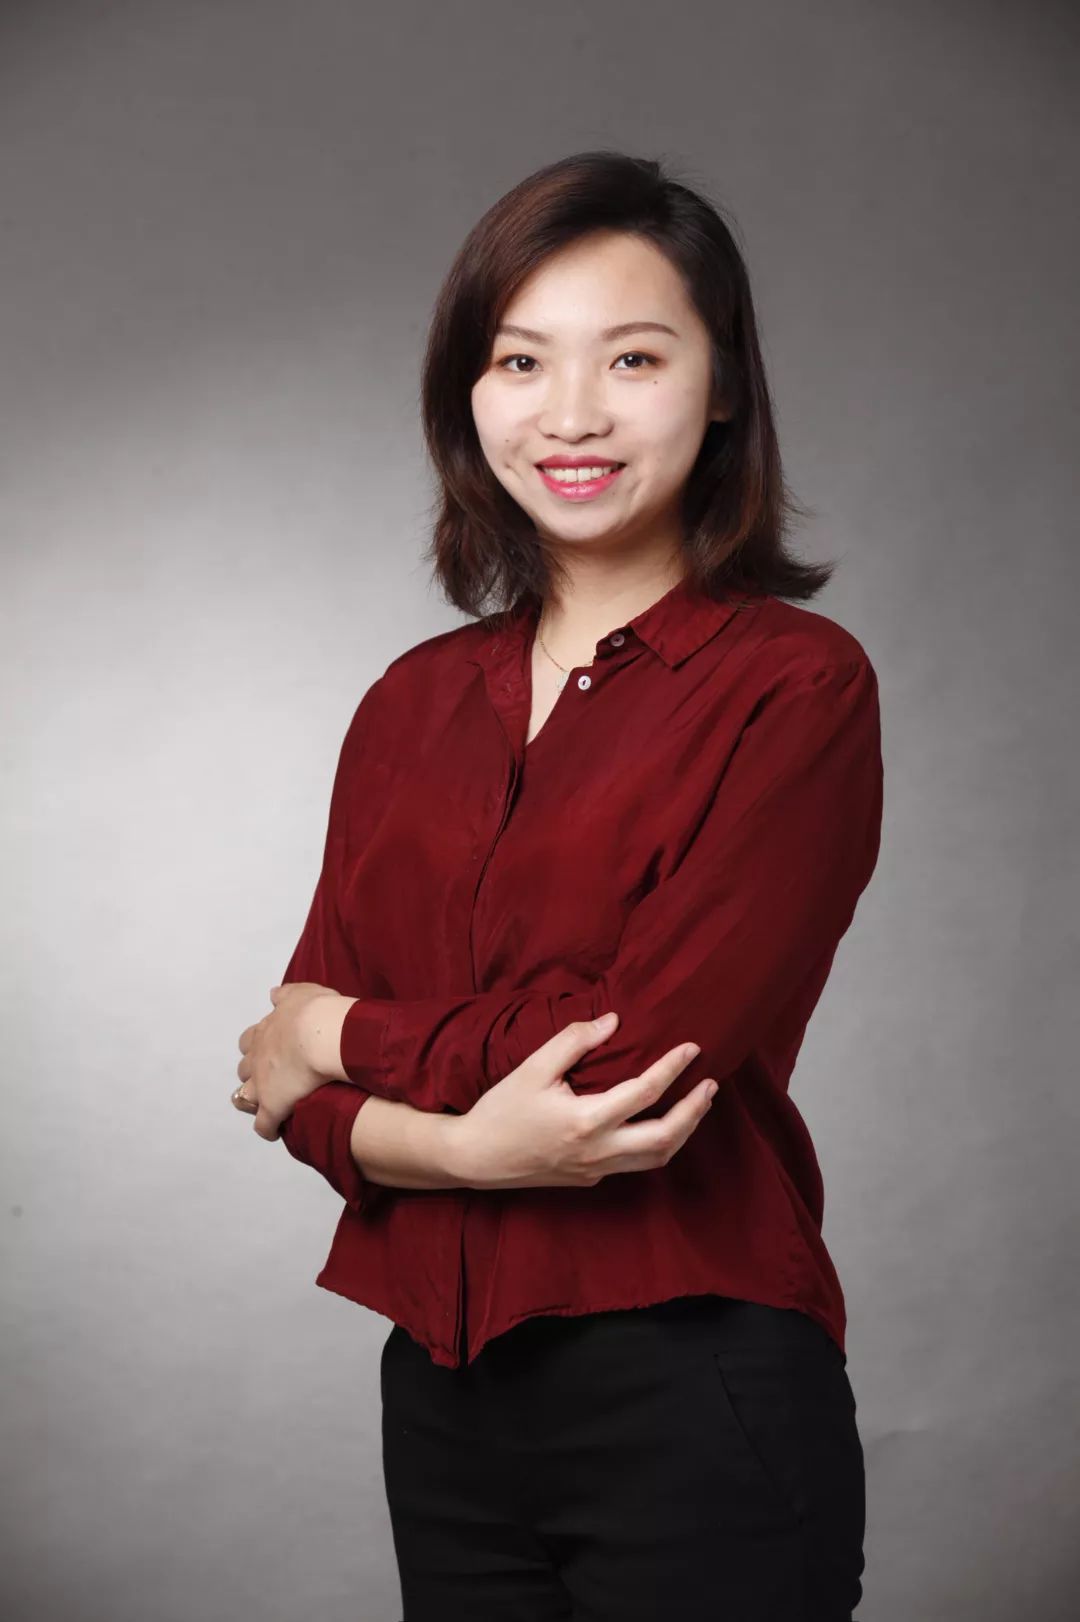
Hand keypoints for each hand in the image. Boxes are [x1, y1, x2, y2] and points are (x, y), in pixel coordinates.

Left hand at [235, 983, 342, 1140]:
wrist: (322, 1034)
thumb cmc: (316, 1012)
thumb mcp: (301, 993)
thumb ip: (285, 994)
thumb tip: (273, 995)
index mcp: (264, 1032)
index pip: (249, 1041)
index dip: (257, 1047)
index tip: (271, 1051)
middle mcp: (257, 1058)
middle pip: (244, 1069)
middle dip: (254, 1072)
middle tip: (273, 1076)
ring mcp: (261, 1084)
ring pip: (244, 1097)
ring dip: (254, 1099)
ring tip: (271, 1103)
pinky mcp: (272, 1107)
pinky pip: (263, 1125)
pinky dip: (268, 1128)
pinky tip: (276, 1130)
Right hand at [452, 1013, 717, 1189]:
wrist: (476, 1158)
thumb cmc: (502, 1109)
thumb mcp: (532, 1067)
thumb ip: (574, 1041)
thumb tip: (613, 1021)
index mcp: (586, 1121)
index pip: (646, 1091)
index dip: (674, 1067)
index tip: (692, 1047)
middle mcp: (598, 1151)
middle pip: (666, 1137)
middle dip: (694, 1110)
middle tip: (711, 1085)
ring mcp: (596, 1170)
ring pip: (656, 1158)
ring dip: (683, 1131)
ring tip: (697, 1105)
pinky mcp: (590, 1179)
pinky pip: (634, 1164)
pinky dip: (657, 1144)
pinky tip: (659, 1123)